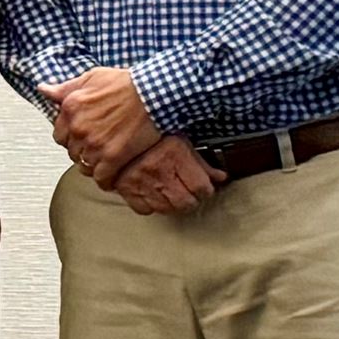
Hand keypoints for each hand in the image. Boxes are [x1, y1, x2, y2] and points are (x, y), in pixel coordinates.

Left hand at [39, 66, 160, 183]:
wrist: (154, 93)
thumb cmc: (127, 83)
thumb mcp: (92, 77)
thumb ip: (65, 88)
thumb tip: (44, 90)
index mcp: (71, 108)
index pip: (59, 135)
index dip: (71, 138)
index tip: (82, 138)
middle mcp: (79, 128)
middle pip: (72, 152)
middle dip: (83, 152)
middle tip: (97, 149)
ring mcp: (95, 144)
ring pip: (85, 166)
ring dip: (94, 166)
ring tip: (105, 162)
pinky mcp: (113, 157)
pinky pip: (102, 178)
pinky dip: (106, 180)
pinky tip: (112, 176)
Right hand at [108, 135, 225, 215]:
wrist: (117, 129)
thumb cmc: (153, 136)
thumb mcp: (180, 141)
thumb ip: (201, 162)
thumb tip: (221, 177)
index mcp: (175, 155)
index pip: (202, 187)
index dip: (206, 190)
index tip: (203, 188)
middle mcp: (159, 170)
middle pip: (185, 202)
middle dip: (191, 200)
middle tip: (189, 194)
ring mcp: (141, 181)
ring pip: (166, 209)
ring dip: (172, 205)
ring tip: (172, 195)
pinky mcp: (126, 189)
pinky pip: (144, 209)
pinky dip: (150, 205)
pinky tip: (153, 196)